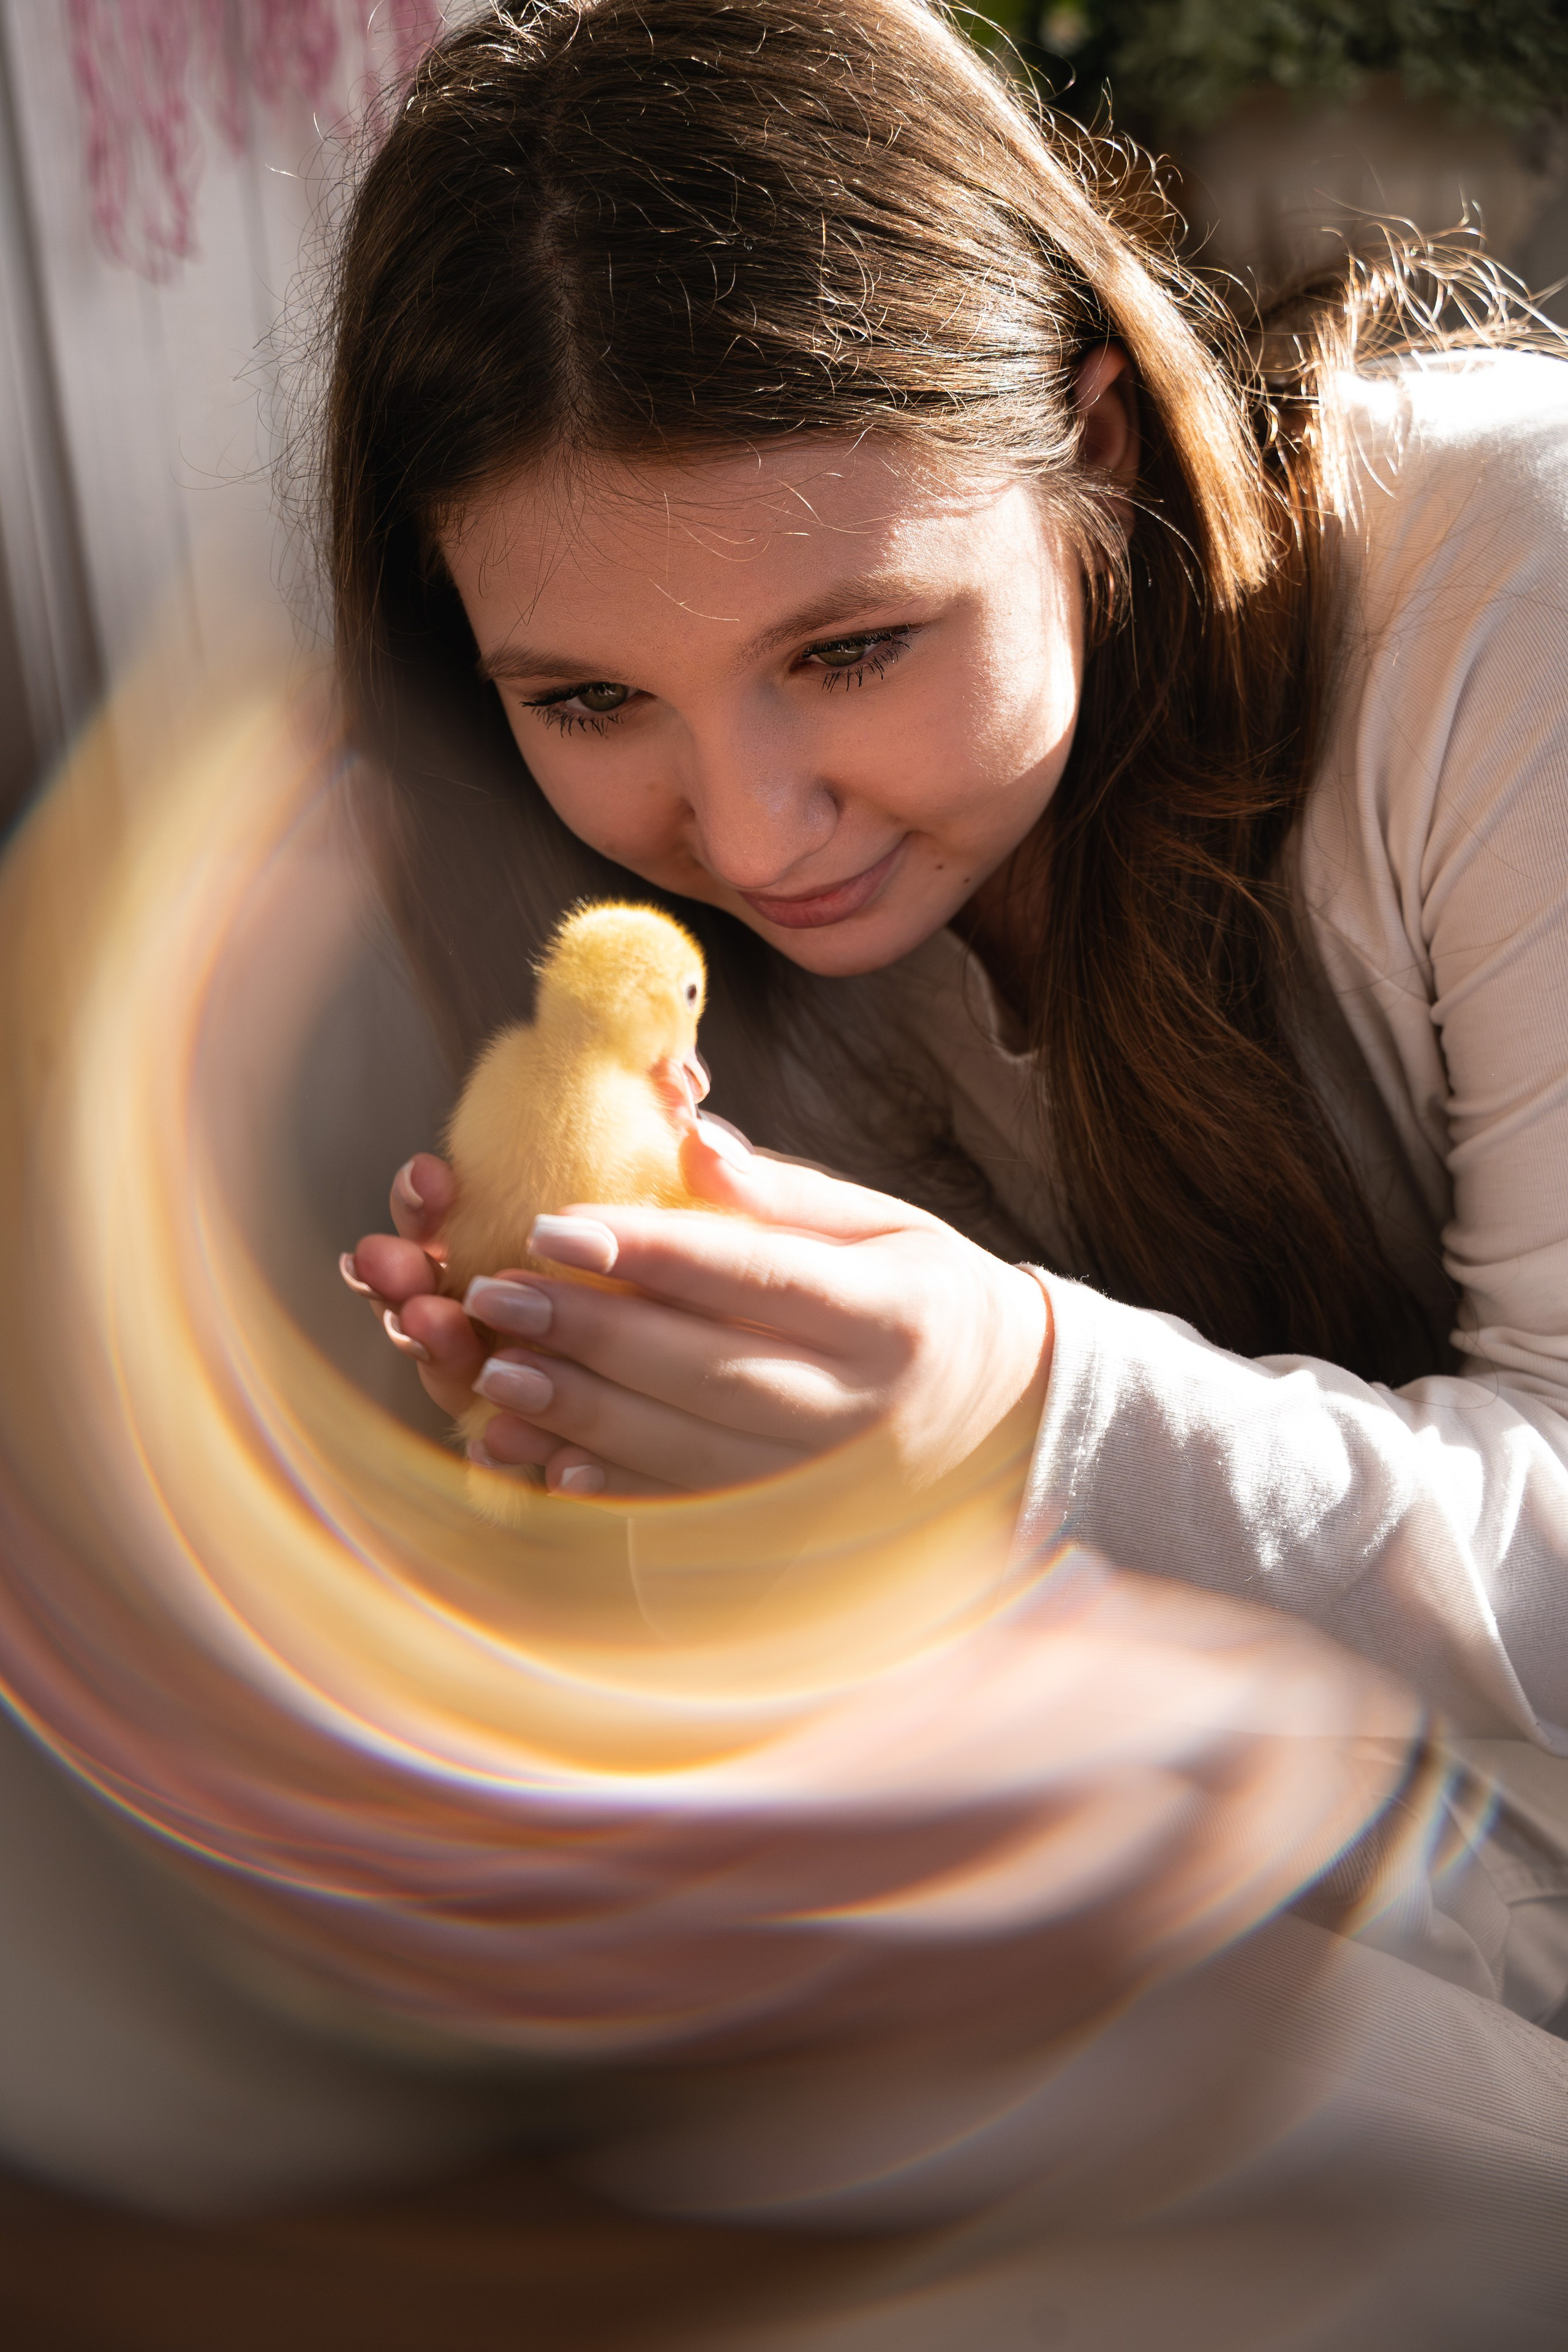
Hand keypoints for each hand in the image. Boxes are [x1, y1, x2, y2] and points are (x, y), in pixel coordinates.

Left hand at [344, 1128, 1051, 1497]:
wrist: (1009, 1417)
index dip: (648, 1253)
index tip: (553, 1225)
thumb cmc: (929, 1299)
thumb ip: (783, 1193)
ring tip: (497, 1371)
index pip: (753, 1277)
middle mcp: (862, 1409)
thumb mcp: (885, 1226)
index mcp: (890, 1316)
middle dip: (590, 1335)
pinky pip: (693, 1517)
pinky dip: (615, 1492)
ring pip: (688, 1452)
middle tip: (495, 1297)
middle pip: (707, 1371)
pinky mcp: (799, 1533)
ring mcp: (829, 1485)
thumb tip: (690, 1138)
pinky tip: (547, 1460)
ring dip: (582, 1415)